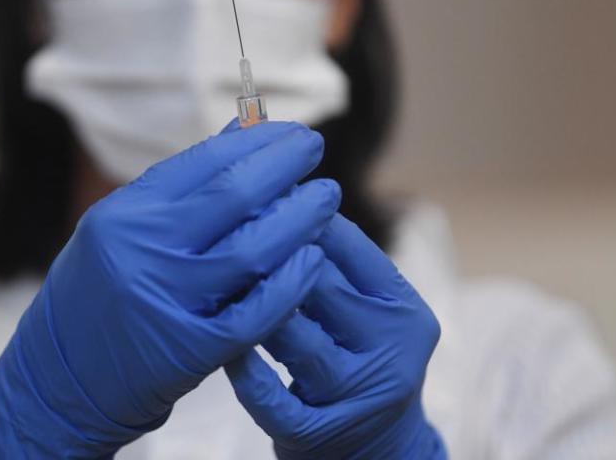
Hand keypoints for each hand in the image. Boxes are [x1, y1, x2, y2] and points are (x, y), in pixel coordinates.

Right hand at [0, 121, 342, 457]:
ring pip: (254, 250)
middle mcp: (143, 251)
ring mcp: (168, 301)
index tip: (290, 133)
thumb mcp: (122, 229)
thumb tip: (243, 130)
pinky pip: (257, 311)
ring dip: (301, 220)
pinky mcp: (191, 349)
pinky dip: (292, 283)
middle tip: (315, 150)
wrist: (61, 377)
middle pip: (235, 196)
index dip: (257, 142)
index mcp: (125, 214)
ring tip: (325, 200)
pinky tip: (313, 259)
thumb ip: (182, 186)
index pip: (205, 161)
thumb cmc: (97, 293)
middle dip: (285, 166)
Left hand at [225, 214, 445, 458]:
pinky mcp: (319, 433)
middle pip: (318, 284)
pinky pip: (272, 398)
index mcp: (403, 306)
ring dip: (250, 306)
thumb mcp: (364, 307)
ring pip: (294, 338)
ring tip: (212, 278)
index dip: (291, 212)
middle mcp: (391, 348)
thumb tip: (276, 184)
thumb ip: (332, 258)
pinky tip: (222, 347)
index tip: (248, 191)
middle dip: (263, 252)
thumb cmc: (354, 355)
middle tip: (213, 225)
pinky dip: (244, 371)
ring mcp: (356, 394)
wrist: (375, 450)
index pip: (346, 244)